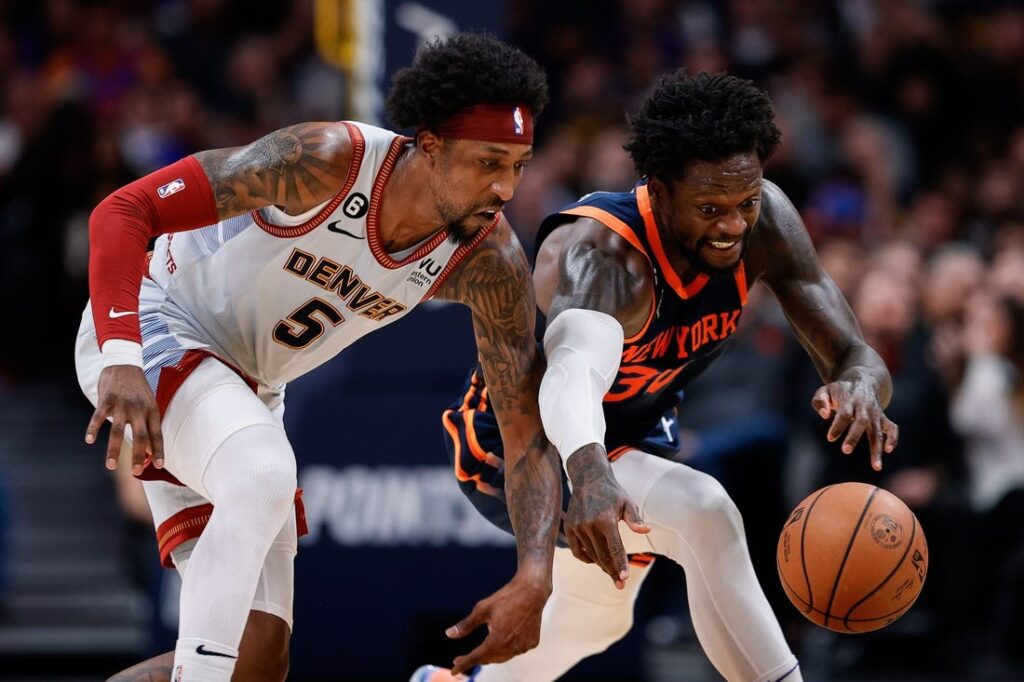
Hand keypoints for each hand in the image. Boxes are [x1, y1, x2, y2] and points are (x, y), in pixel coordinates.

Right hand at [85, 365, 163, 474]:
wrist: (125, 362)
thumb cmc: (138, 388)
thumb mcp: (149, 403)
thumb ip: (148, 424)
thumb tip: (148, 449)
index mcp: (152, 410)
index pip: (157, 434)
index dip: (158, 450)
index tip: (159, 465)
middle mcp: (138, 409)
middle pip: (140, 435)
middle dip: (138, 455)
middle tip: (137, 472)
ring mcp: (122, 404)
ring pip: (118, 431)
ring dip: (113, 449)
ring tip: (111, 466)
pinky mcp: (106, 400)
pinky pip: (98, 417)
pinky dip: (93, 429)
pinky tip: (89, 440)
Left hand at [446, 570, 549, 674]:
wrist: (532, 590)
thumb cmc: (506, 597)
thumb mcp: (482, 609)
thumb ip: (466, 625)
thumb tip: (449, 634)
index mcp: (498, 640)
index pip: (476, 657)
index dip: (464, 664)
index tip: (453, 671)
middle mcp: (512, 647)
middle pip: (489, 659)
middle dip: (475, 659)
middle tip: (461, 659)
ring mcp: (524, 646)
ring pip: (502, 657)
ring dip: (490, 655)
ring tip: (480, 651)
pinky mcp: (532, 643)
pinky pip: (515, 651)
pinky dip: (506, 649)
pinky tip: (502, 641)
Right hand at [564, 445, 650, 588]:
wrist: (588, 477)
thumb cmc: (612, 491)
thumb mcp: (626, 502)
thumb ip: (635, 518)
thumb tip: (647, 530)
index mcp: (605, 520)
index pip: (614, 549)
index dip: (620, 565)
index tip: (624, 579)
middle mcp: (589, 525)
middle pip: (602, 556)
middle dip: (612, 571)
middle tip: (620, 584)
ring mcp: (577, 527)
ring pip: (591, 555)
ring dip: (601, 565)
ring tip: (611, 572)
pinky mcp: (569, 527)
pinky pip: (577, 551)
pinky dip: (587, 558)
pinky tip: (596, 560)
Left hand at [812, 378, 897, 470]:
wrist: (863, 379)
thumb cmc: (839, 390)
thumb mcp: (824, 391)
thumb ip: (820, 401)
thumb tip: (824, 415)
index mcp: (849, 400)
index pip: (844, 414)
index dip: (838, 426)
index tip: (830, 438)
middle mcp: (864, 407)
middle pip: (861, 422)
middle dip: (854, 437)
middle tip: (845, 450)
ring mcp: (875, 413)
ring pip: (878, 431)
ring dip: (877, 448)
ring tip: (876, 466)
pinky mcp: (883, 418)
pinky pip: (892, 428)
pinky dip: (893, 438)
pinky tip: (888, 451)